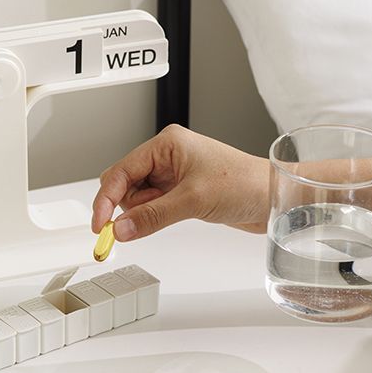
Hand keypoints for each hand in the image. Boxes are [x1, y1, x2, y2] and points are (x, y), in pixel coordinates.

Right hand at [92, 125, 268, 240]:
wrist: (272, 196)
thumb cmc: (244, 183)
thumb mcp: (193, 200)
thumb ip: (152, 216)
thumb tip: (121, 229)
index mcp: (166, 144)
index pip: (122, 170)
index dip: (106, 198)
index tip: (99, 224)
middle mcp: (167, 155)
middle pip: (124, 183)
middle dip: (126, 206)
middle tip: (132, 226)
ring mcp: (173, 174)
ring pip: (137, 197)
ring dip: (142, 213)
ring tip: (171, 214)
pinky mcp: (180, 190)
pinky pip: (152, 205)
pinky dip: (152, 216)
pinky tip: (168, 219)